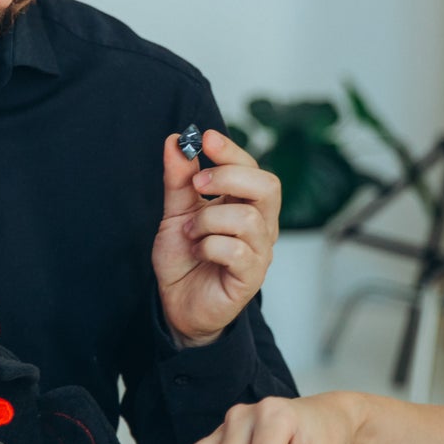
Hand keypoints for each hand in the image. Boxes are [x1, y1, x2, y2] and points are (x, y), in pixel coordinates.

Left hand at [153, 129, 280, 346]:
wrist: (178, 305)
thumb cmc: (186, 258)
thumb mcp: (176, 213)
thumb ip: (179, 180)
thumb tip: (176, 141)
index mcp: (246, 204)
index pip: (253, 168)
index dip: (232, 151)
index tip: (205, 138)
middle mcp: (261, 224)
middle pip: (268, 186)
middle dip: (229, 177)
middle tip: (197, 185)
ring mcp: (259, 251)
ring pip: (246, 217)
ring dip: (208, 220)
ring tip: (190, 233)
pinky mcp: (251, 276)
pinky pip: (237, 250)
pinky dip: (209, 246)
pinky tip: (198, 252)